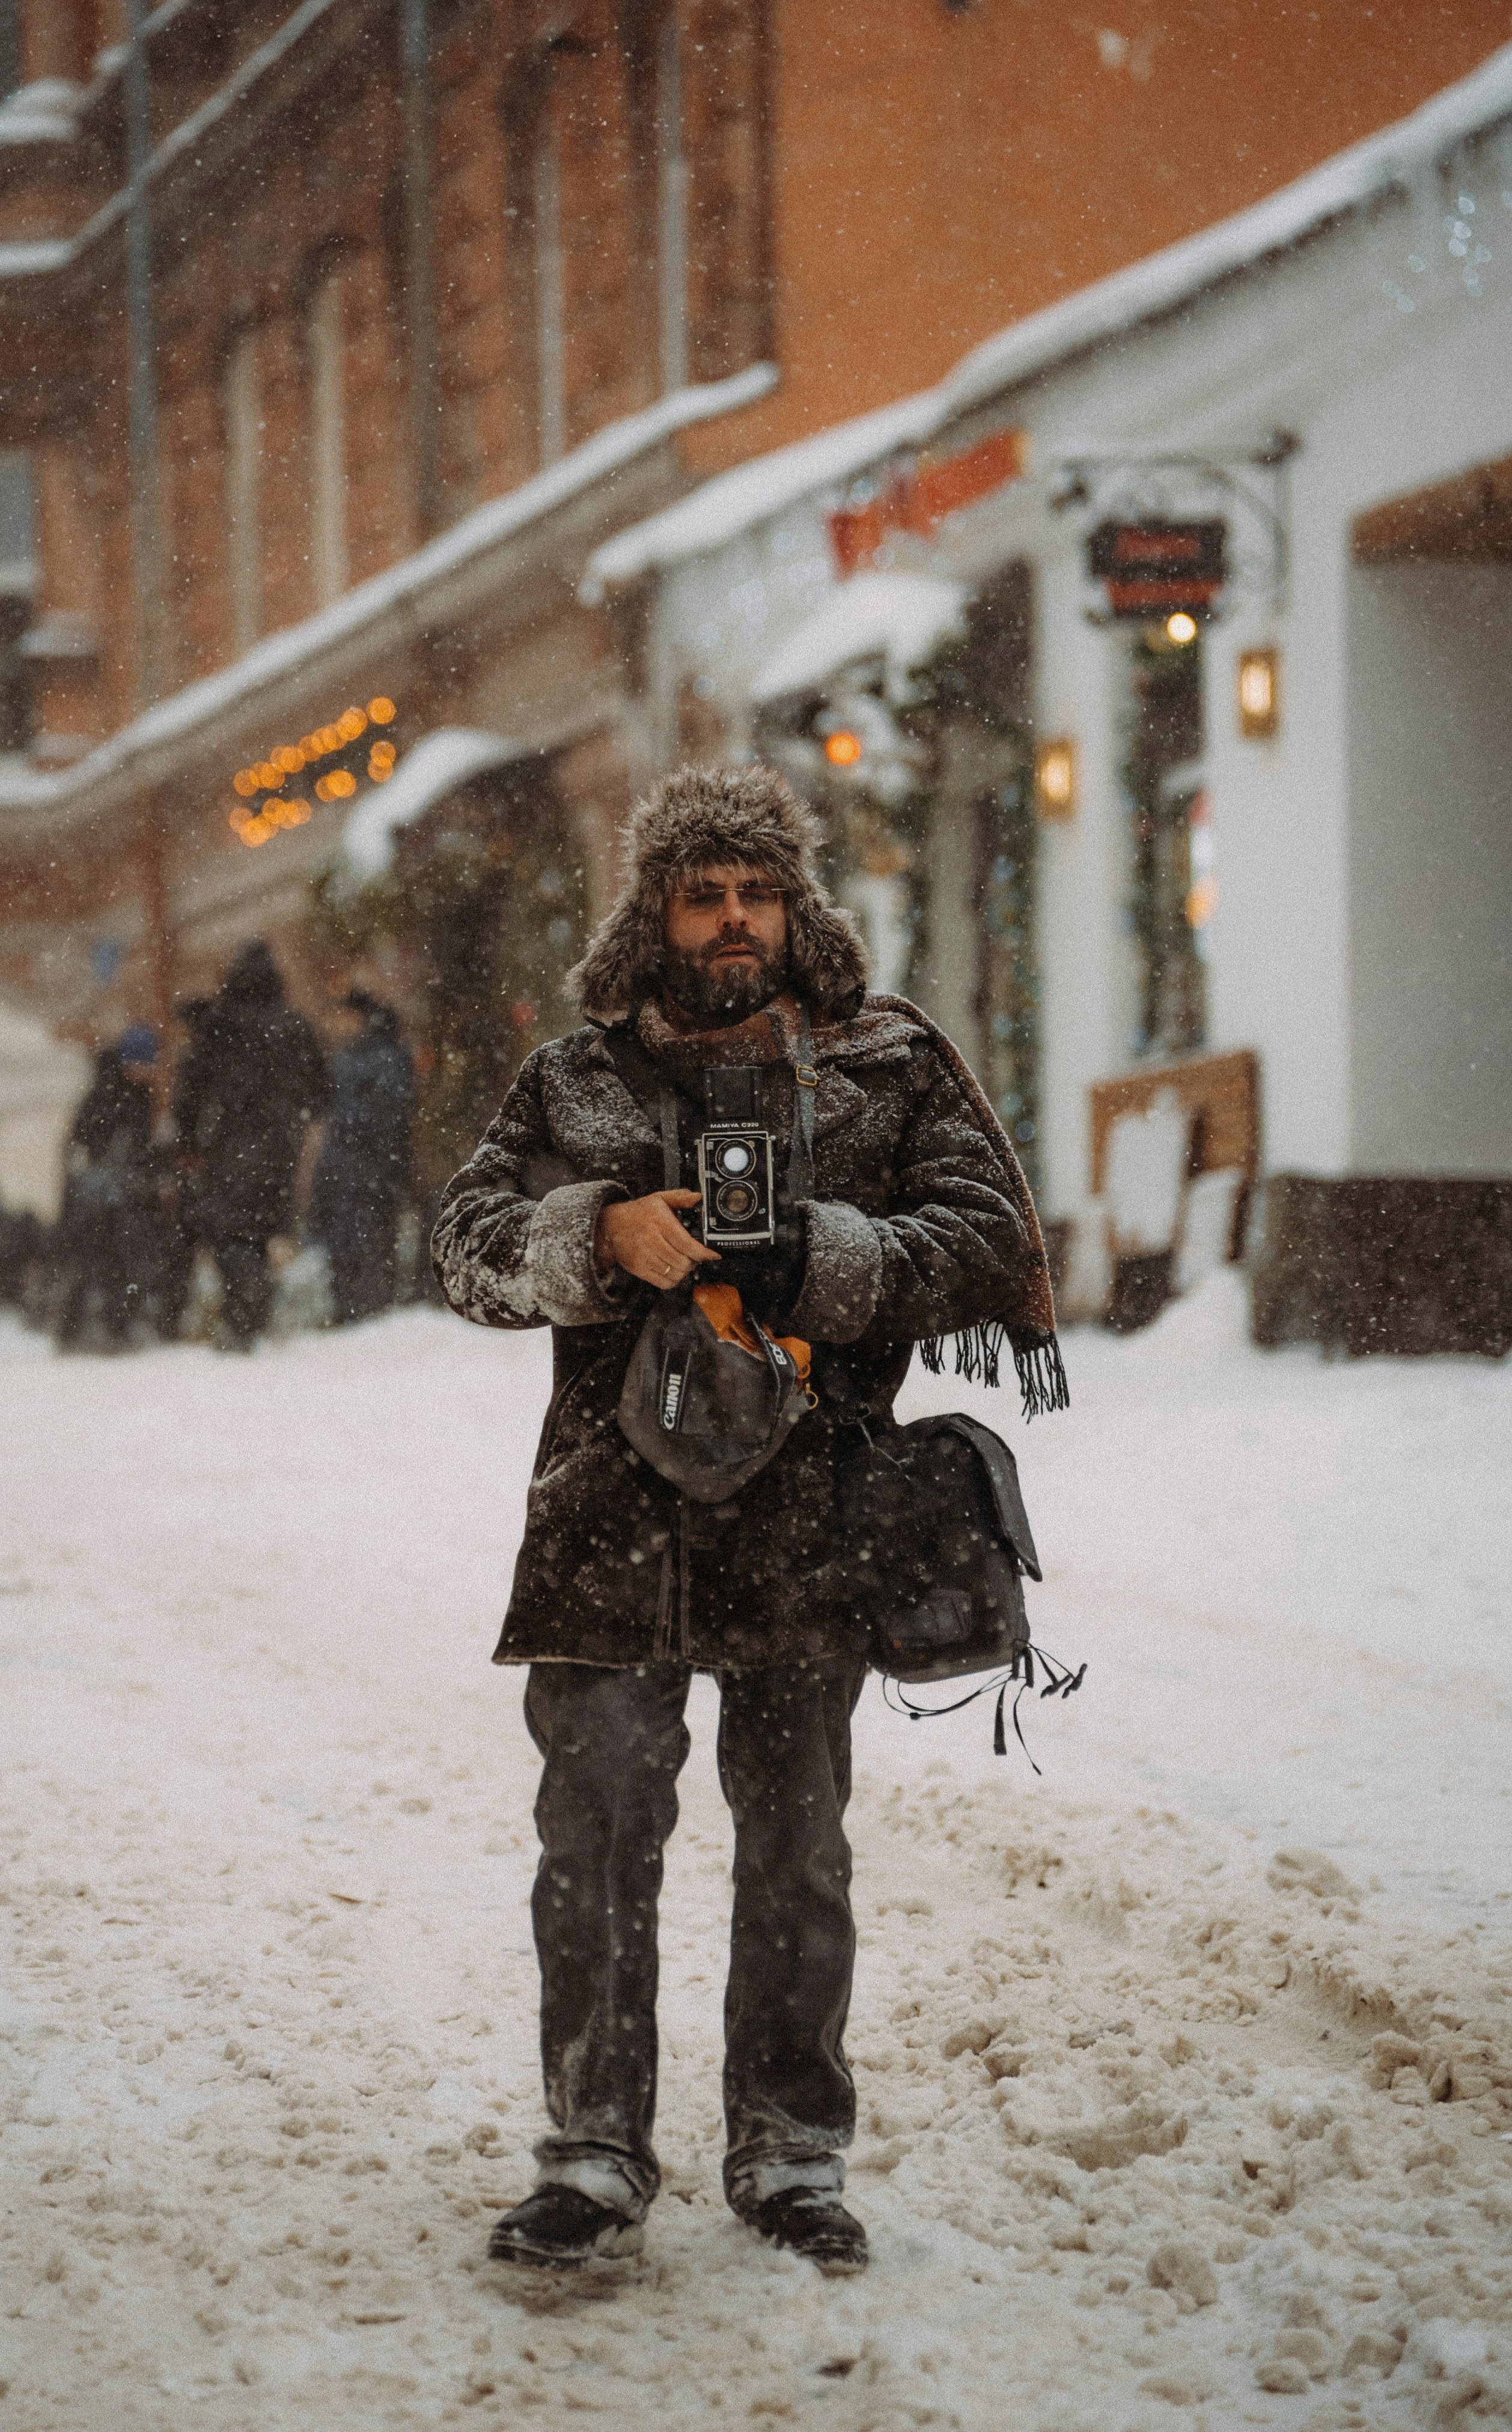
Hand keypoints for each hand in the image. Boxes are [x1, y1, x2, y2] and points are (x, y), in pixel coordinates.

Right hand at [596, 1190, 722, 1290]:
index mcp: (659, 1222)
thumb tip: (697, 1197)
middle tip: (695, 1257)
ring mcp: (643, 1257)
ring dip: (685, 1271)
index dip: (703, 1253)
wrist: (611, 1226)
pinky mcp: (638, 1268)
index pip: (686, 1244)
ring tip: (684, 1262)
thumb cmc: (638, 1213)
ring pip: (674, 1274)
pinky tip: (674, 1270)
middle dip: (694, 1262)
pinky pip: (663, 1282)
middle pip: (683, 1262)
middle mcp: (651, 1240)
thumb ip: (680, 1197)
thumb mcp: (659, 1199)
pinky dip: (673, 1280)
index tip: (713, 1255)